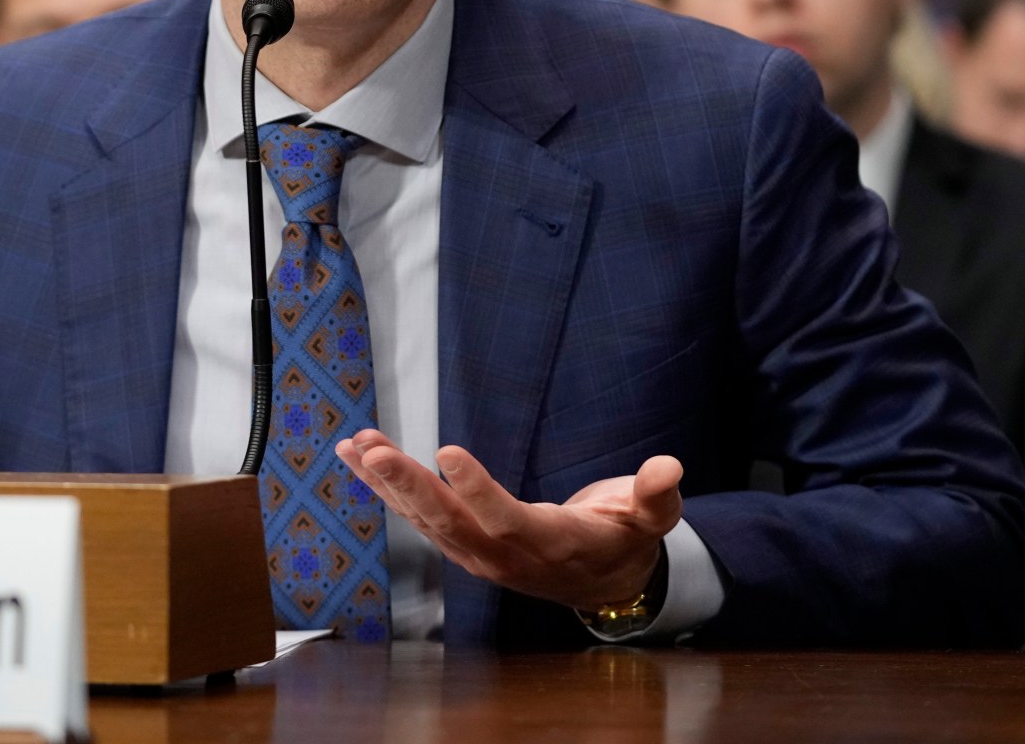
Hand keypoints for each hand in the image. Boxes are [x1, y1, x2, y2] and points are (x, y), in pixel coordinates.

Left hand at [334, 429, 681, 612]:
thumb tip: (669, 467)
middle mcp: (504, 554)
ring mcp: (477, 552)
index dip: (478, 490)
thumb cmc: (626, 538)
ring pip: (425, 519)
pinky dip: (387, 487)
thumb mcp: (652, 518)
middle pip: (450, 523)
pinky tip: (358, 456)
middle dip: (408, 486)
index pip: (507, 519)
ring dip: (386, 483)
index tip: (448, 451)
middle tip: (374, 451)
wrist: (602, 580)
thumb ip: (657, 496)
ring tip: (356, 445)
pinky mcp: (462, 542)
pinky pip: (418, 515)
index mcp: (551, 545)